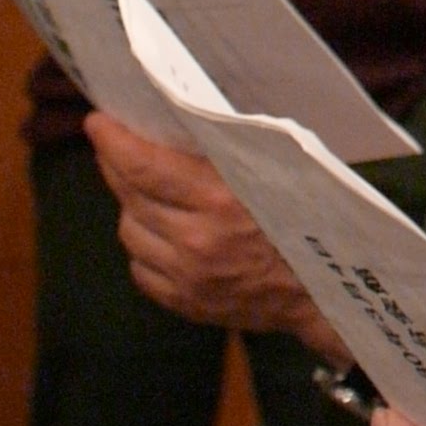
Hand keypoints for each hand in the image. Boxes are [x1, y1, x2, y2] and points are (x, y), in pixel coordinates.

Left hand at [84, 111, 347, 361]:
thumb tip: (178, 122)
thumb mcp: (276, 171)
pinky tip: (164, 235)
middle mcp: (196, 239)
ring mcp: (187, 276)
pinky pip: (141, 269)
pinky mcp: (185, 303)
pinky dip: (146, 248)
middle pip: (130, 195)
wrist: (327, 291)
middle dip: (116, 165)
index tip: (97, 122)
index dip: (113, 141)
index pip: (144, 165)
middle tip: (112, 146)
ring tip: (147, 194)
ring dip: (133, 209)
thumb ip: (226, 152)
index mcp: (220, 199)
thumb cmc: (308, 218)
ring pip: (130, 231)